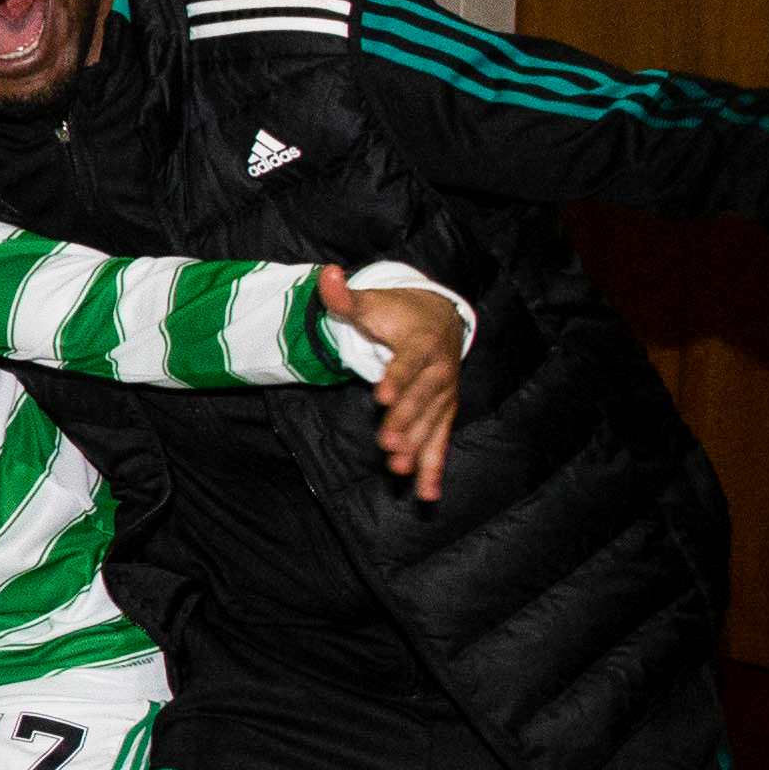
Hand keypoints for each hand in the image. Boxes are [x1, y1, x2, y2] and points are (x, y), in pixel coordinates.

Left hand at [321, 267, 468, 500]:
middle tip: (386, 442)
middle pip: (420, 400)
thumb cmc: (397, 314)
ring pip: (430, 425)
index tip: (382, 394)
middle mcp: (438, 374)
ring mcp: (442, 398)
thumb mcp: (371, 303)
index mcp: (422, 345)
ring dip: (416, 448)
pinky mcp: (442, 416)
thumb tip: (326, 274)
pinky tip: (428, 495)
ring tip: (397, 468)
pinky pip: (440, 444)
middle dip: (405, 421)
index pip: (409, 363)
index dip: (397, 378)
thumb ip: (344, 297)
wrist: (440, 322)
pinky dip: (434, 468)